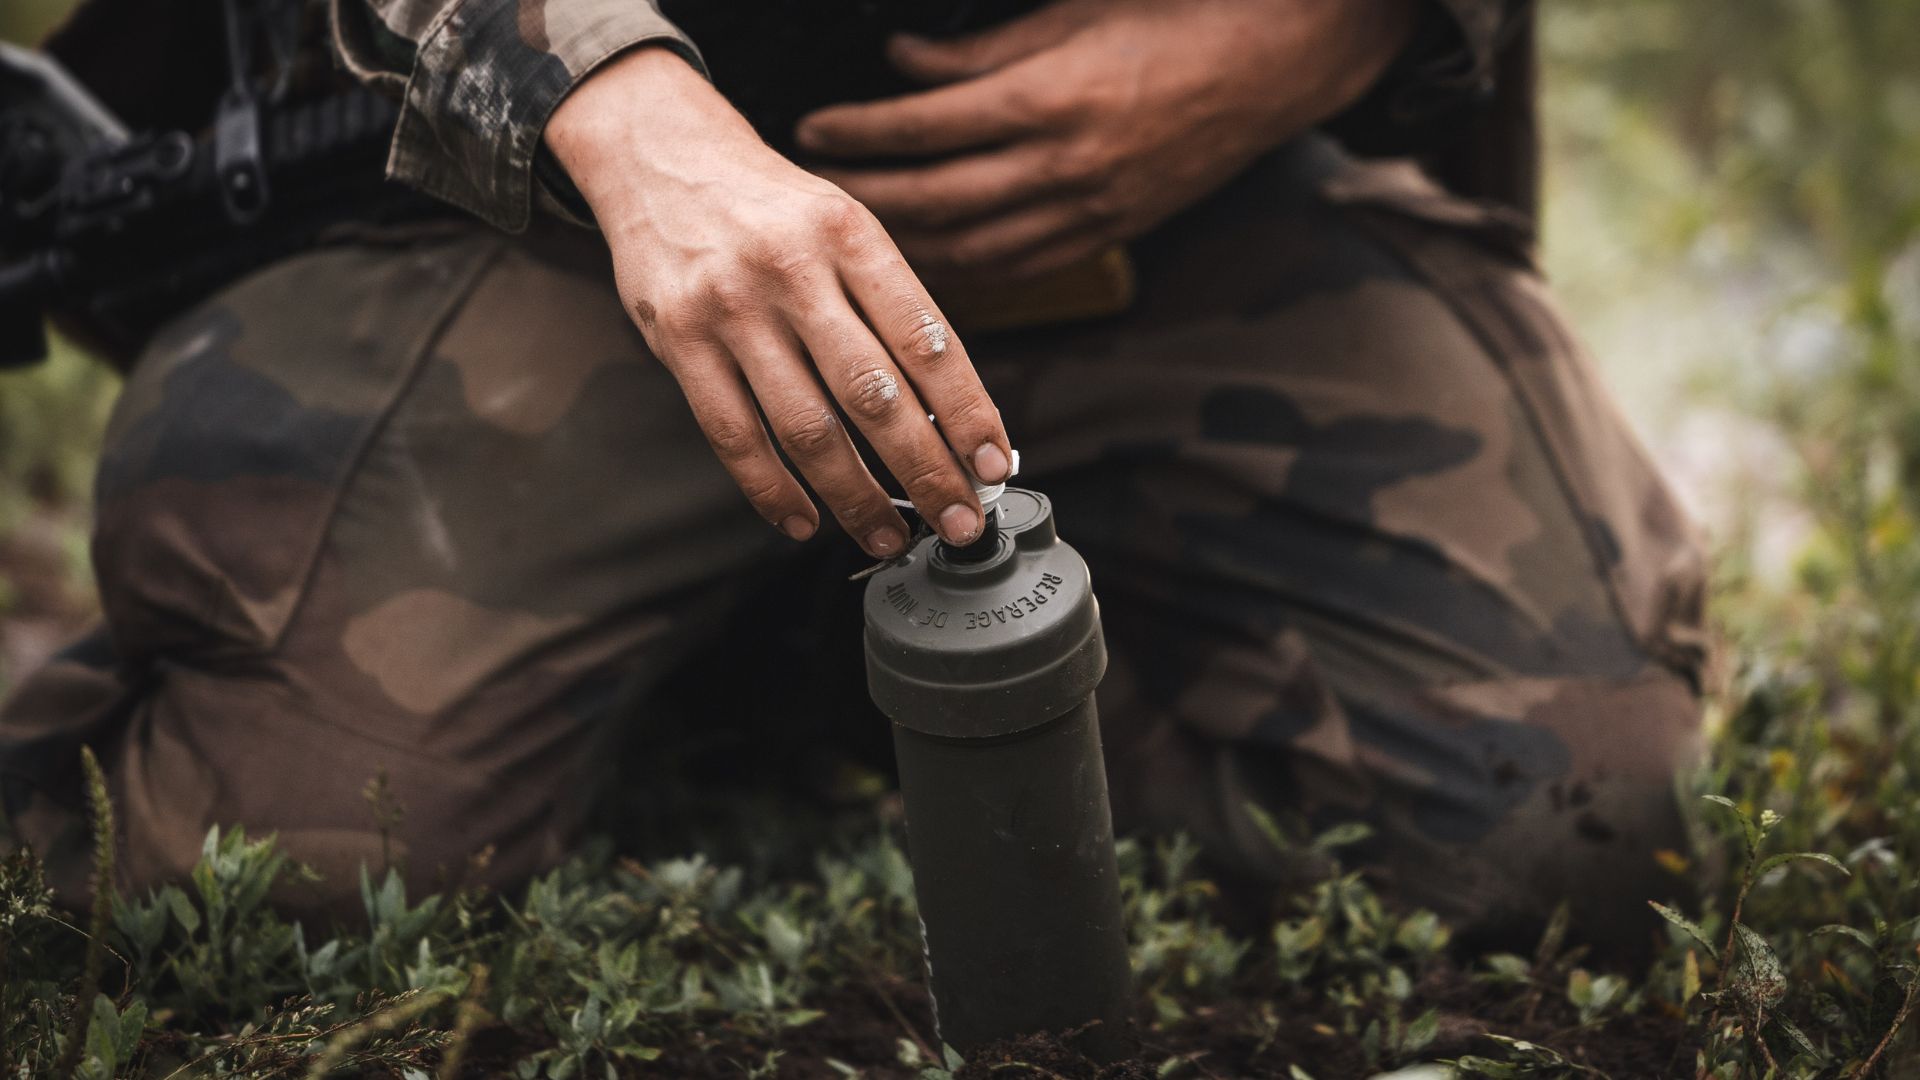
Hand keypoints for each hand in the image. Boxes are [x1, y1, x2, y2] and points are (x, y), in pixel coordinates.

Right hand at [545, 47, 1012, 557]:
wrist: (663, 159)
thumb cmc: (774, 209)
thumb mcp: (845, 226)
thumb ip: (890, 308)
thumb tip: (950, 416)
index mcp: (851, 236)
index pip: (925, 339)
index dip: (967, 412)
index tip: (992, 465)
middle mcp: (792, 270)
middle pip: (872, 395)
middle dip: (924, 470)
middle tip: (957, 522)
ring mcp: (730, 308)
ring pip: (805, 428)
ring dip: (853, 496)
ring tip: (886, 535)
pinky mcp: (678, 342)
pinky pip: (733, 436)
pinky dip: (772, 491)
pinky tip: (805, 522)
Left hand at [796, 0, 1418, 278]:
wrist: (1282, 60)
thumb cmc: (1183, 16)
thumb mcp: (1074, 9)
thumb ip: (983, 47)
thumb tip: (904, 63)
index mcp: (1051, 97)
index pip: (927, 125)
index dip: (862, 131)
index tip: (813, 129)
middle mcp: (1065, 164)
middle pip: (935, 197)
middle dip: (865, 196)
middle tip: (811, 193)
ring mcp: (1092, 208)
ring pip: (974, 249)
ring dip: (906, 248)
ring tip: (854, 238)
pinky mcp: (1113, 232)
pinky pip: (1024, 269)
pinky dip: (969, 275)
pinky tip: (930, 269)